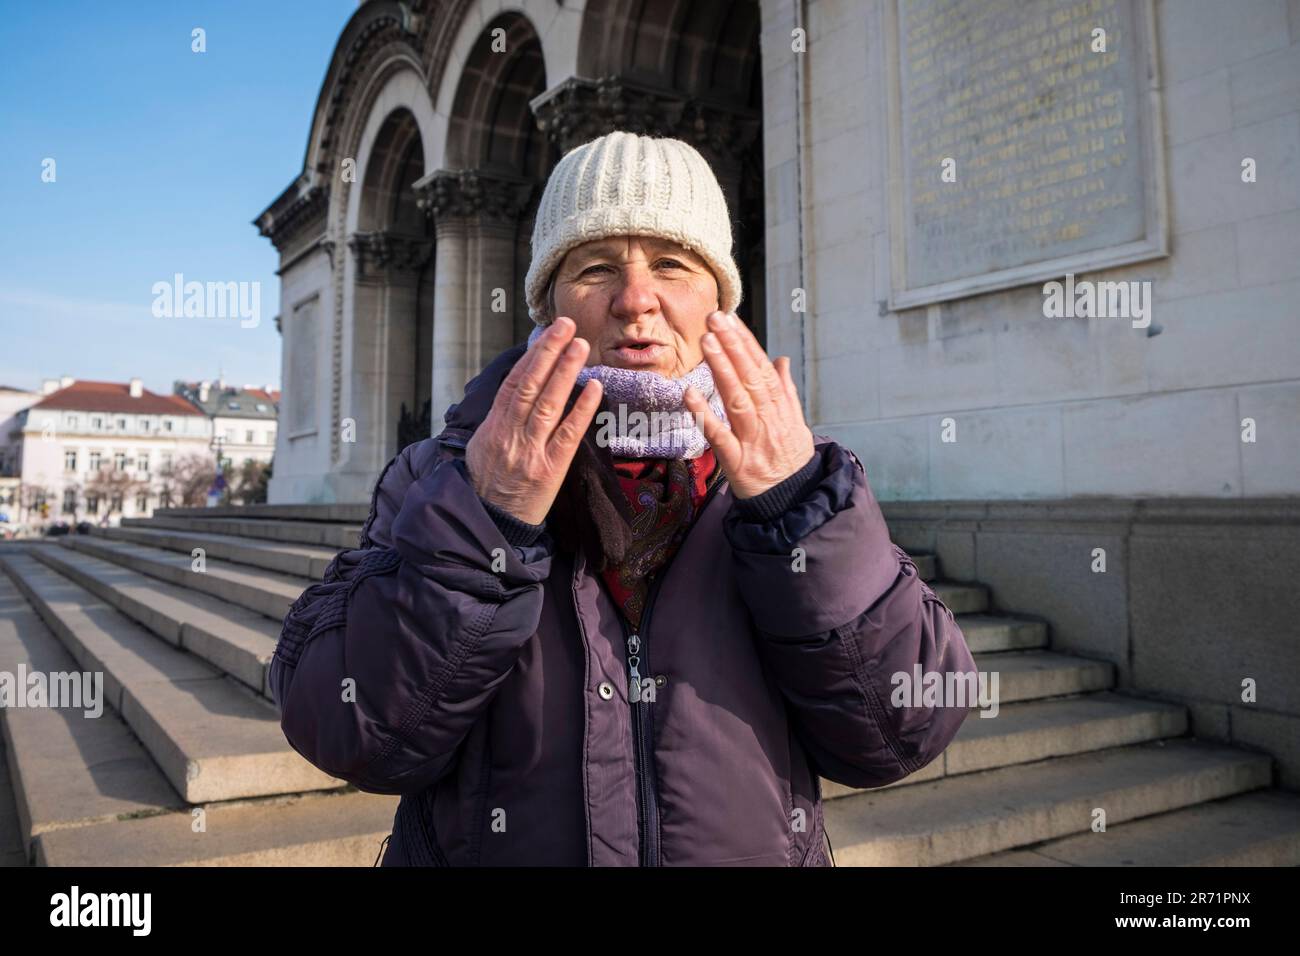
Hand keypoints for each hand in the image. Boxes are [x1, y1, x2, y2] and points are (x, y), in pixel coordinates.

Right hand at [465, 316, 603, 524]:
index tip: (548, 333)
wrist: (488, 523)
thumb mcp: (481, 447)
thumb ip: (500, 419)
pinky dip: (581, 410)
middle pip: (530, 385)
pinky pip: (567, 436)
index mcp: (493, 427)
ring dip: (566, 371)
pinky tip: (594, 388)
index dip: (532, 356)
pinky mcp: (549, 471)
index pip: (514, 383)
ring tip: (581, 345)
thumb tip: (518, 389)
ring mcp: (529, 452)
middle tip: (566, 324)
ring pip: (548, 404)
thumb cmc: (487, 484)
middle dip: (549, 352)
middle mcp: (510, 435)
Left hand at [682, 311, 815, 498]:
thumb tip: (781, 359)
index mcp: (780, 408)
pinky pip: (718, 435)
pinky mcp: (737, 462)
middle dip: (732, 346)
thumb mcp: (795, 423)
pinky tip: (689, 393)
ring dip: (722, 369)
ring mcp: (752, 440)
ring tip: (707, 342)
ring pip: (737, 399)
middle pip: (750, 378)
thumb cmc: (790, 459)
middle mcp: (768, 420)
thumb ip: (786, 390)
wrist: (794, 500)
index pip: (762, 369)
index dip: (746, 343)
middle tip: (715, 319)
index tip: (731, 319)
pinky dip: (705, 414)